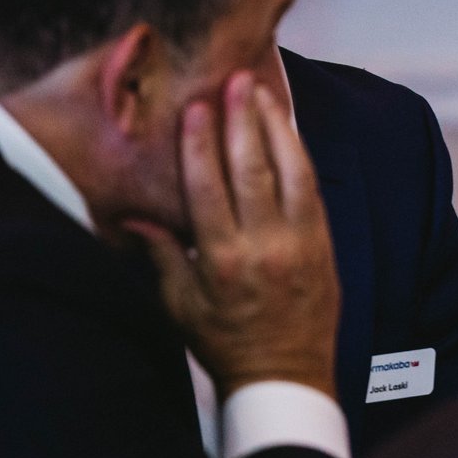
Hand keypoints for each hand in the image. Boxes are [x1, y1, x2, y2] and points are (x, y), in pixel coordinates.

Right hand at [129, 71, 339, 396]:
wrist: (286, 375)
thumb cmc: (225, 341)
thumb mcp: (180, 305)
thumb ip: (161, 256)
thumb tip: (133, 217)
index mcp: (222, 260)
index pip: (208, 189)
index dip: (201, 145)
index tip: (196, 108)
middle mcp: (264, 246)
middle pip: (252, 171)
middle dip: (242, 122)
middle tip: (236, 82)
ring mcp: (300, 243)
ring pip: (291, 173)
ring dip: (277, 128)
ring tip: (263, 93)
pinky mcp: (325, 245)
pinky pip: (314, 190)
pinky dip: (301, 156)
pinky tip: (289, 131)